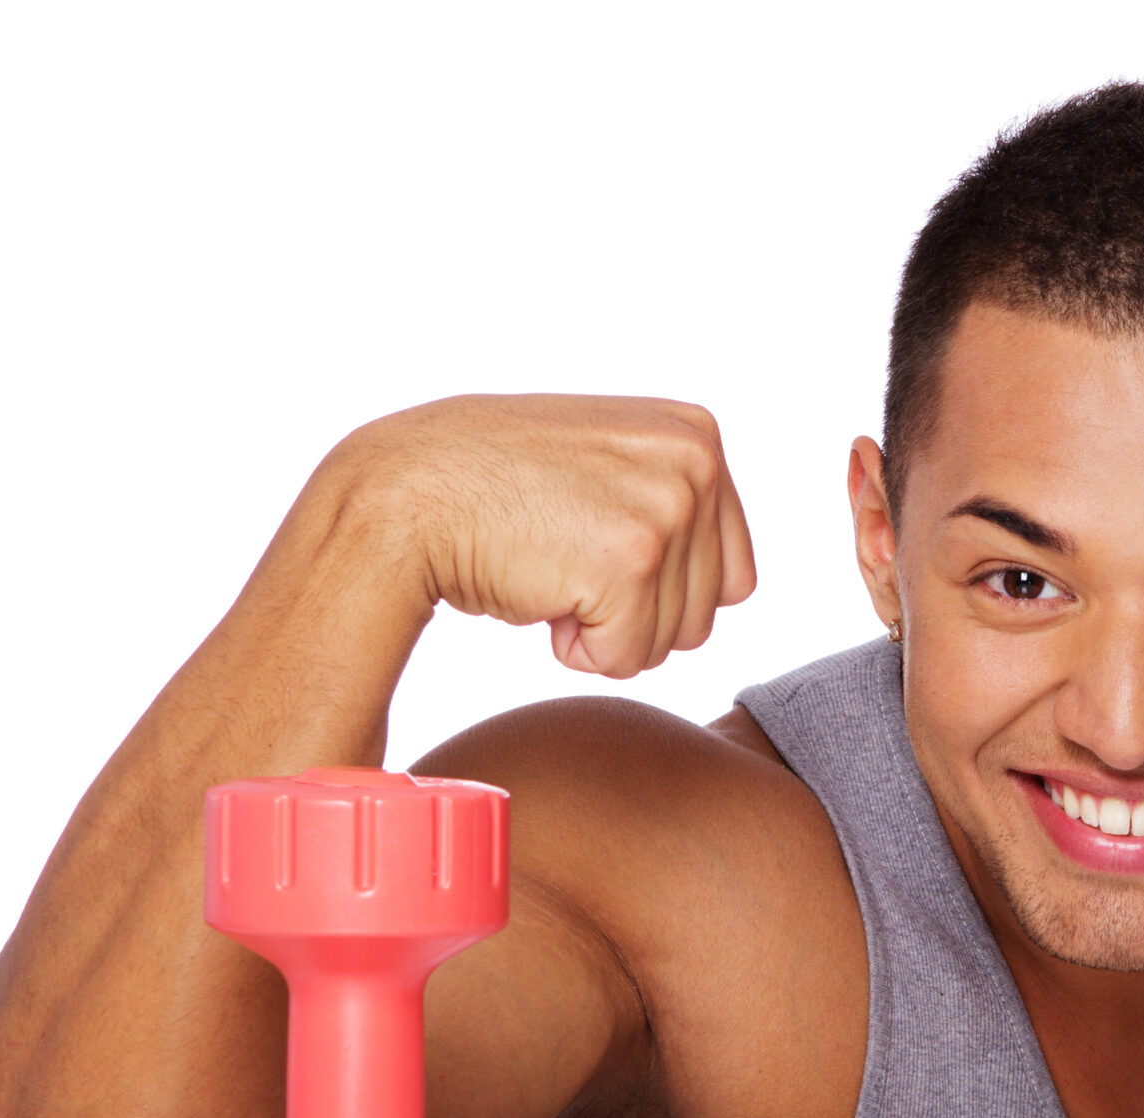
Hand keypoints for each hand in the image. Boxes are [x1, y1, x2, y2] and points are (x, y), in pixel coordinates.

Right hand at [328, 394, 756, 677]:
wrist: (402, 493)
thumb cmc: (494, 488)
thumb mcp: (608, 460)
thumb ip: (675, 497)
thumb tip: (741, 586)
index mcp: (697, 434)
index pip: (732, 576)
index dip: (659, 591)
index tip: (593, 546)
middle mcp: (696, 462)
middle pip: (707, 615)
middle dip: (634, 612)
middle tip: (562, 555)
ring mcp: (667, 508)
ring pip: (673, 642)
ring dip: (606, 629)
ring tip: (549, 566)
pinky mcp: (630, 562)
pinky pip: (628, 659)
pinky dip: (577, 650)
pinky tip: (538, 592)